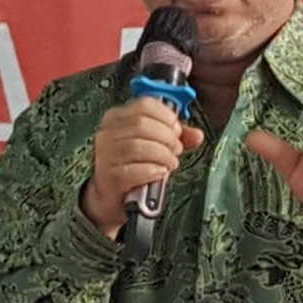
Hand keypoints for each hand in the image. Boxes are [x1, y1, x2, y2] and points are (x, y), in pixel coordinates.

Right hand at [82, 97, 203, 239]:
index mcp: (117, 117)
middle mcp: (107, 133)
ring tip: (170, 163)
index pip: (145, 104)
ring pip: (138, 146)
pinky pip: (133, 170)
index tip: (176, 130)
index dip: (167, 116)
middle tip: (176, 149)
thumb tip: (197, 135)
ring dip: (162, 155)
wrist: (113, 197)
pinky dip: (152, 171)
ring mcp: (106, 155)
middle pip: (142, 124)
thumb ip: (178, 137)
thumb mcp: (156, 145)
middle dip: (167, 137)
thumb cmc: (133, 166)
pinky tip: (160, 173)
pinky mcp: (109, 178)